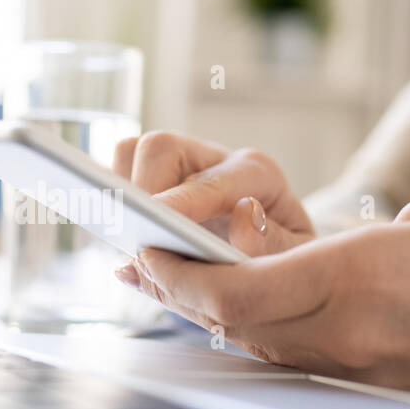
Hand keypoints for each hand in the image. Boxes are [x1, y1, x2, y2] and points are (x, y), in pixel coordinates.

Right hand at [113, 131, 314, 256]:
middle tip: (138, 239)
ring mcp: (180, 165)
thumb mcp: (295, 260)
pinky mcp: (154, 179)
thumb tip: (243, 220)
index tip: (155, 225)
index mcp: (255, 172)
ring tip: (129, 237)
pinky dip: (114, 202)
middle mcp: (213, 159)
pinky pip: (118, 173)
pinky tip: (122, 237)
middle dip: (142, 190)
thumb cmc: (284, 256)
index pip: (210, 180)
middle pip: (160, 147)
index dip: (179, 203)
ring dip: (122, 192)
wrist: (275, 250)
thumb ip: (272, 245)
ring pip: (131, 153)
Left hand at [119, 201, 409, 407]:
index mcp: (359, 277)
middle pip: (232, 323)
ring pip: (261, 346)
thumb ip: (347, 244)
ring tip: (186, 282)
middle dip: (181, 294)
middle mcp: (349, 334)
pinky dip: (266, 336)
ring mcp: (363, 373)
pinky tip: (255, 311)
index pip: (233, 291)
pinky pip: (302, 364)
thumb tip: (300, 257)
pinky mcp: (379, 394)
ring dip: (218, 316)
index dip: (176, 275)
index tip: (144, 251)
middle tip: (149, 263)